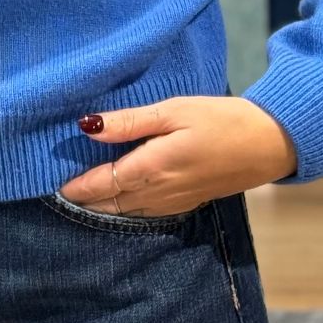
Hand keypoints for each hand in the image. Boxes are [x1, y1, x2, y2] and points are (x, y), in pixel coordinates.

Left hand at [55, 95, 298, 215]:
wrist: (268, 144)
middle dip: (86, 201)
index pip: (103, 183)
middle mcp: (159, 192)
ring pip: (128, 211)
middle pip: (112, 203)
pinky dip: (126, 209)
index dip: (78, 187)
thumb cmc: (220, 119)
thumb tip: (89, 127)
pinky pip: (146, 212)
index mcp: (153, 167)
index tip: (54, 186)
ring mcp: (174, 201)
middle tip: (59, 196)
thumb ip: (131, 122)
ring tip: (81, 200)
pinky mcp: (187, 202)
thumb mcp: (174, 110)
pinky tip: (119, 201)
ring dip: (104, 207)